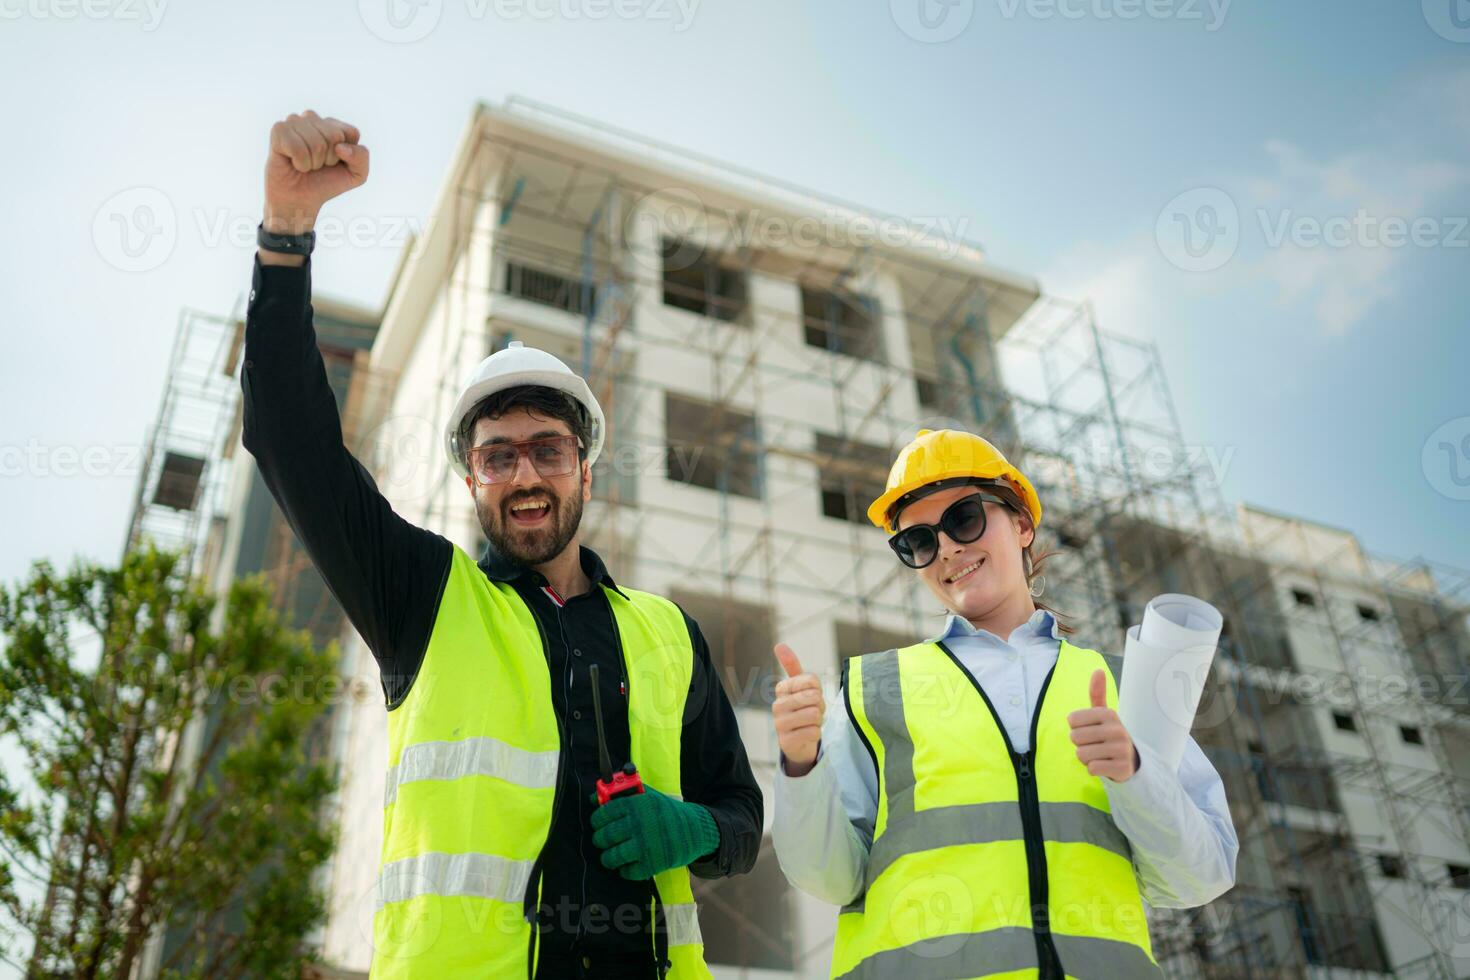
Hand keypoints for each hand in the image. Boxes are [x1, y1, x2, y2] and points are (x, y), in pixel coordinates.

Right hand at [262, 110, 368, 237]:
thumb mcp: (356, 174)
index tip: (334, 163)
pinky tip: (293, 163)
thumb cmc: (326, 183)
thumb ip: (362, 157)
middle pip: (334, 136)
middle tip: (317, 165)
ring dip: (313, 163)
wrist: (300, 199)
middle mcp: (312, 118)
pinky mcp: (279, 130)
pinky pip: (298, 148)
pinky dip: (300, 163)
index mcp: (332, 124)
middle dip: (329, 159)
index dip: (346, 155)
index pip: (351, 133)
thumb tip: (340, 147)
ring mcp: (294, 121)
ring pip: (316, 143)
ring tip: (305, 165)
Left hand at [589, 786, 718, 880]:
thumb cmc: (667, 812)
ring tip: (611, 855)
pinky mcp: (651, 865)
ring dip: (608, 857)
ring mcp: (644, 846)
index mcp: (636, 805)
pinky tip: (627, 864)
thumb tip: (593, 798)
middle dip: (600, 839)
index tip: (598, 822)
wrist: (695, 830)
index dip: (597, 819)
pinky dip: (624, 870)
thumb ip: (622, 794)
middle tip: (603, 840)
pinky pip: (627, 872)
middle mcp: (638, 825)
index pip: (604, 813)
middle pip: (605, 836)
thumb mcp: (647, 795)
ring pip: (612, 856)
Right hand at [772, 643, 822, 775]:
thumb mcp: (800, 687)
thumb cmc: (801, 709)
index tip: (811, 698)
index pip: (812, 681)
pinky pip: (813, 732)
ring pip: (814, 715)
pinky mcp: (786, 741)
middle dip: (820, 707)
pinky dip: (816, 734)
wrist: (798, 742)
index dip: (818, 691)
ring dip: (818, 721)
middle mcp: (777, 705)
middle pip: (814, 698)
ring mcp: (780, 724)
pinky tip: (806, 735)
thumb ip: (792, 666)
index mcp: (781, 688)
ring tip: (809, 724)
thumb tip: (779, 645)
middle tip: (812, 712)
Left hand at [1067, 669, 1138, 781]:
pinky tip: (1104, 765)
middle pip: (1074, 737)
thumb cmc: (1108, 734)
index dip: (1076, 728)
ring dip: (1086, 758)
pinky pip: (1092, 768)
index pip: (1072, 720)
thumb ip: (1097, 693)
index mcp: (1109, 714)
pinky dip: (1093, 769)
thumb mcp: (1103, 714)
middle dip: (1080, 744)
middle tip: (1095, 744)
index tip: (1090, 730)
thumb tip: (1098, 670)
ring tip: (1099, 755)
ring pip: (1081, 754)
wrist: (1130, 760)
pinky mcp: (1122, 768)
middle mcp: (1117, 729)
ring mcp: (1121, 749)